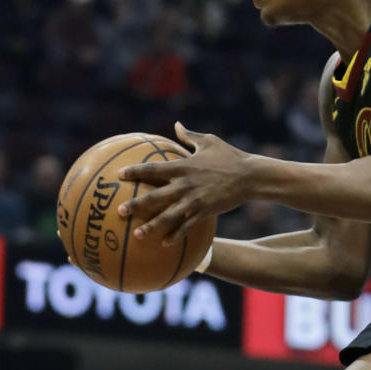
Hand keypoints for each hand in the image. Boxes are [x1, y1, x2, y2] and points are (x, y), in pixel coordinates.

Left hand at [117, 123, 250, 243]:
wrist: (251, 176)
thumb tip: (177, 124)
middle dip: (136, 204)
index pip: (153, 168)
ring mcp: (195, 200)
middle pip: (155, 196)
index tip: (119, 175)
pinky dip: (176, 235)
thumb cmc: (230, 155)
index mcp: (184, 166)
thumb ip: (189, 136)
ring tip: (137, 234)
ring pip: (168, 216)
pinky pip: (187, 226)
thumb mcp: (209, 141)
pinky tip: (165, 244)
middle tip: (119, 211)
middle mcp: (186, 184)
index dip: (135, 171)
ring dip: (152, 226)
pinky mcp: (205, 212)